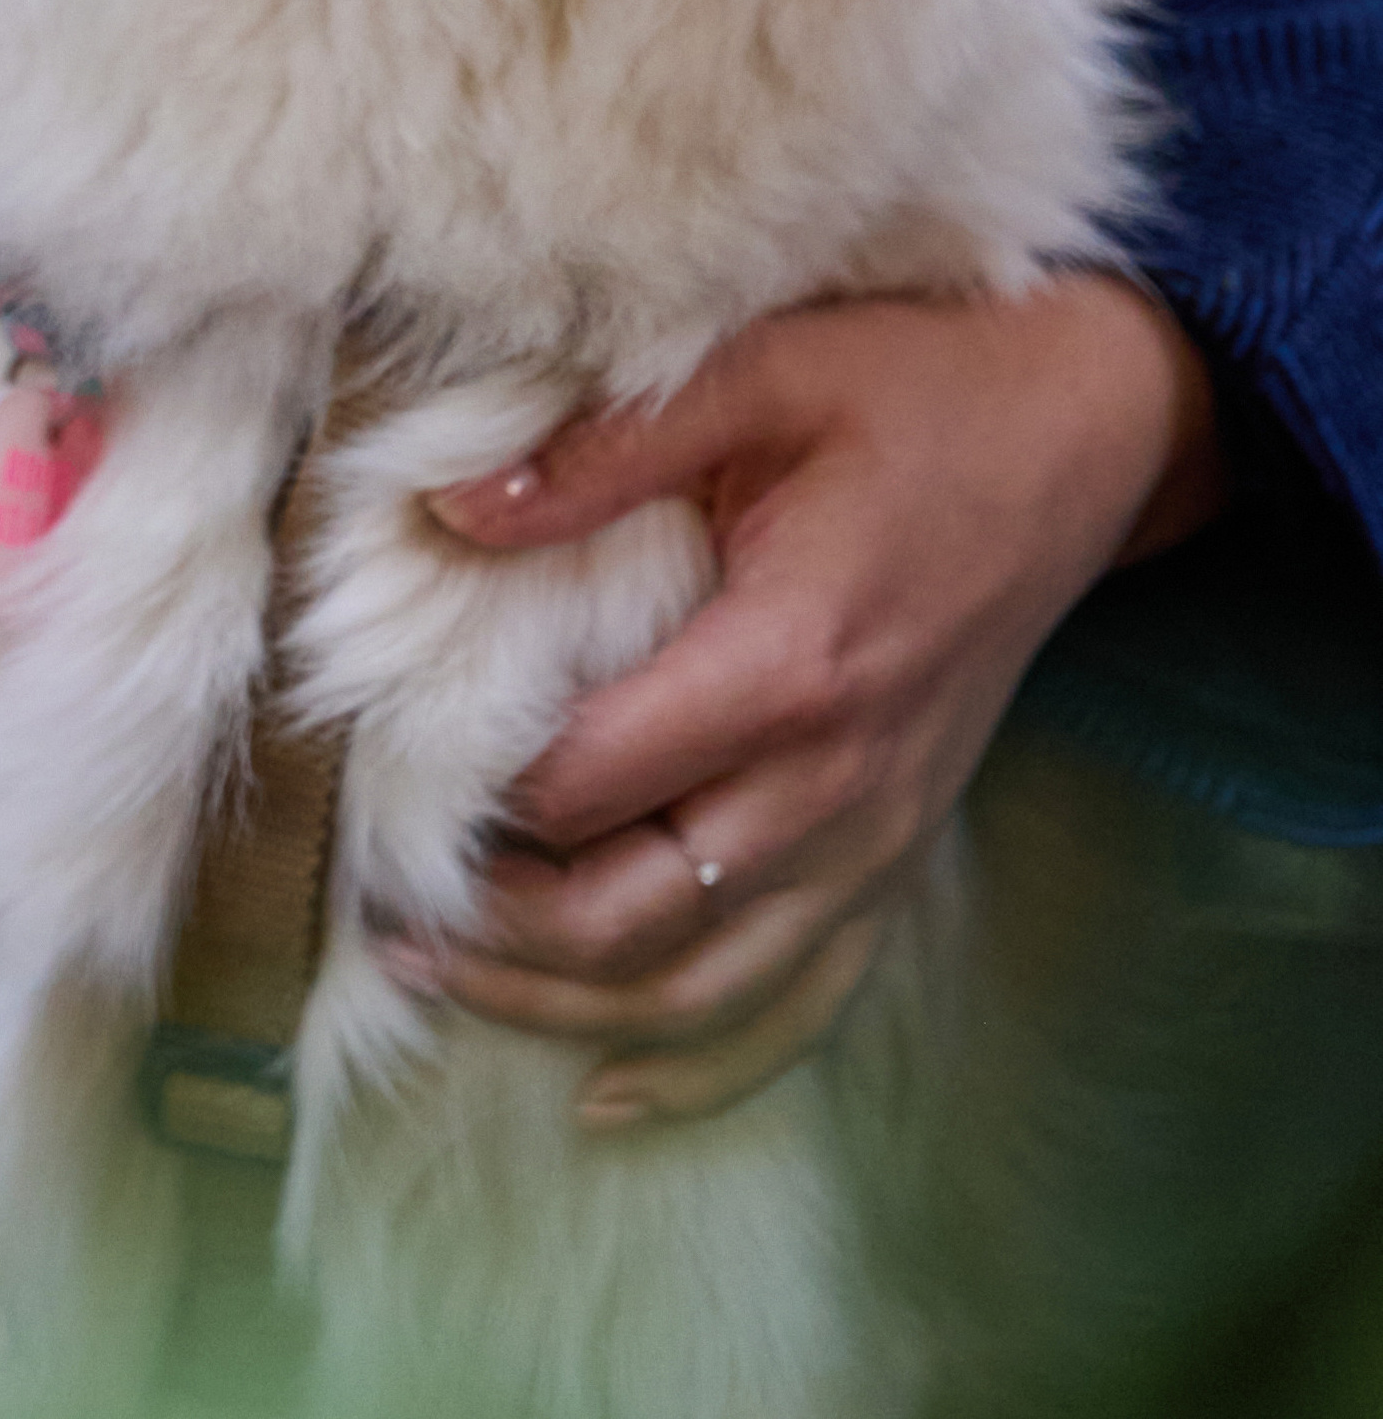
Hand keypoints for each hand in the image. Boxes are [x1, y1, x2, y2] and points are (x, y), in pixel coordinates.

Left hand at [389, 277, 1221, 1124]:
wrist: (1087, 429)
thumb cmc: (921, 384)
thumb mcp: (761, 372)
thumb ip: (601, 452)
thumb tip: (447, 506)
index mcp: (789, 662)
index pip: (587, 781)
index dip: (470, 792)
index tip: (379, 767)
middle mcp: (837, 783)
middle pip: (628, 918)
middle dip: (491, 930)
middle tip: (377, 902)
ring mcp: (877, 835)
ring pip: (700, 990)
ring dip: (562, 1010)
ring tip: (437, 978)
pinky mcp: (898, 853)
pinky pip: (801, 1005)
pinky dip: (703, 1066)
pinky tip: (609, 1093)